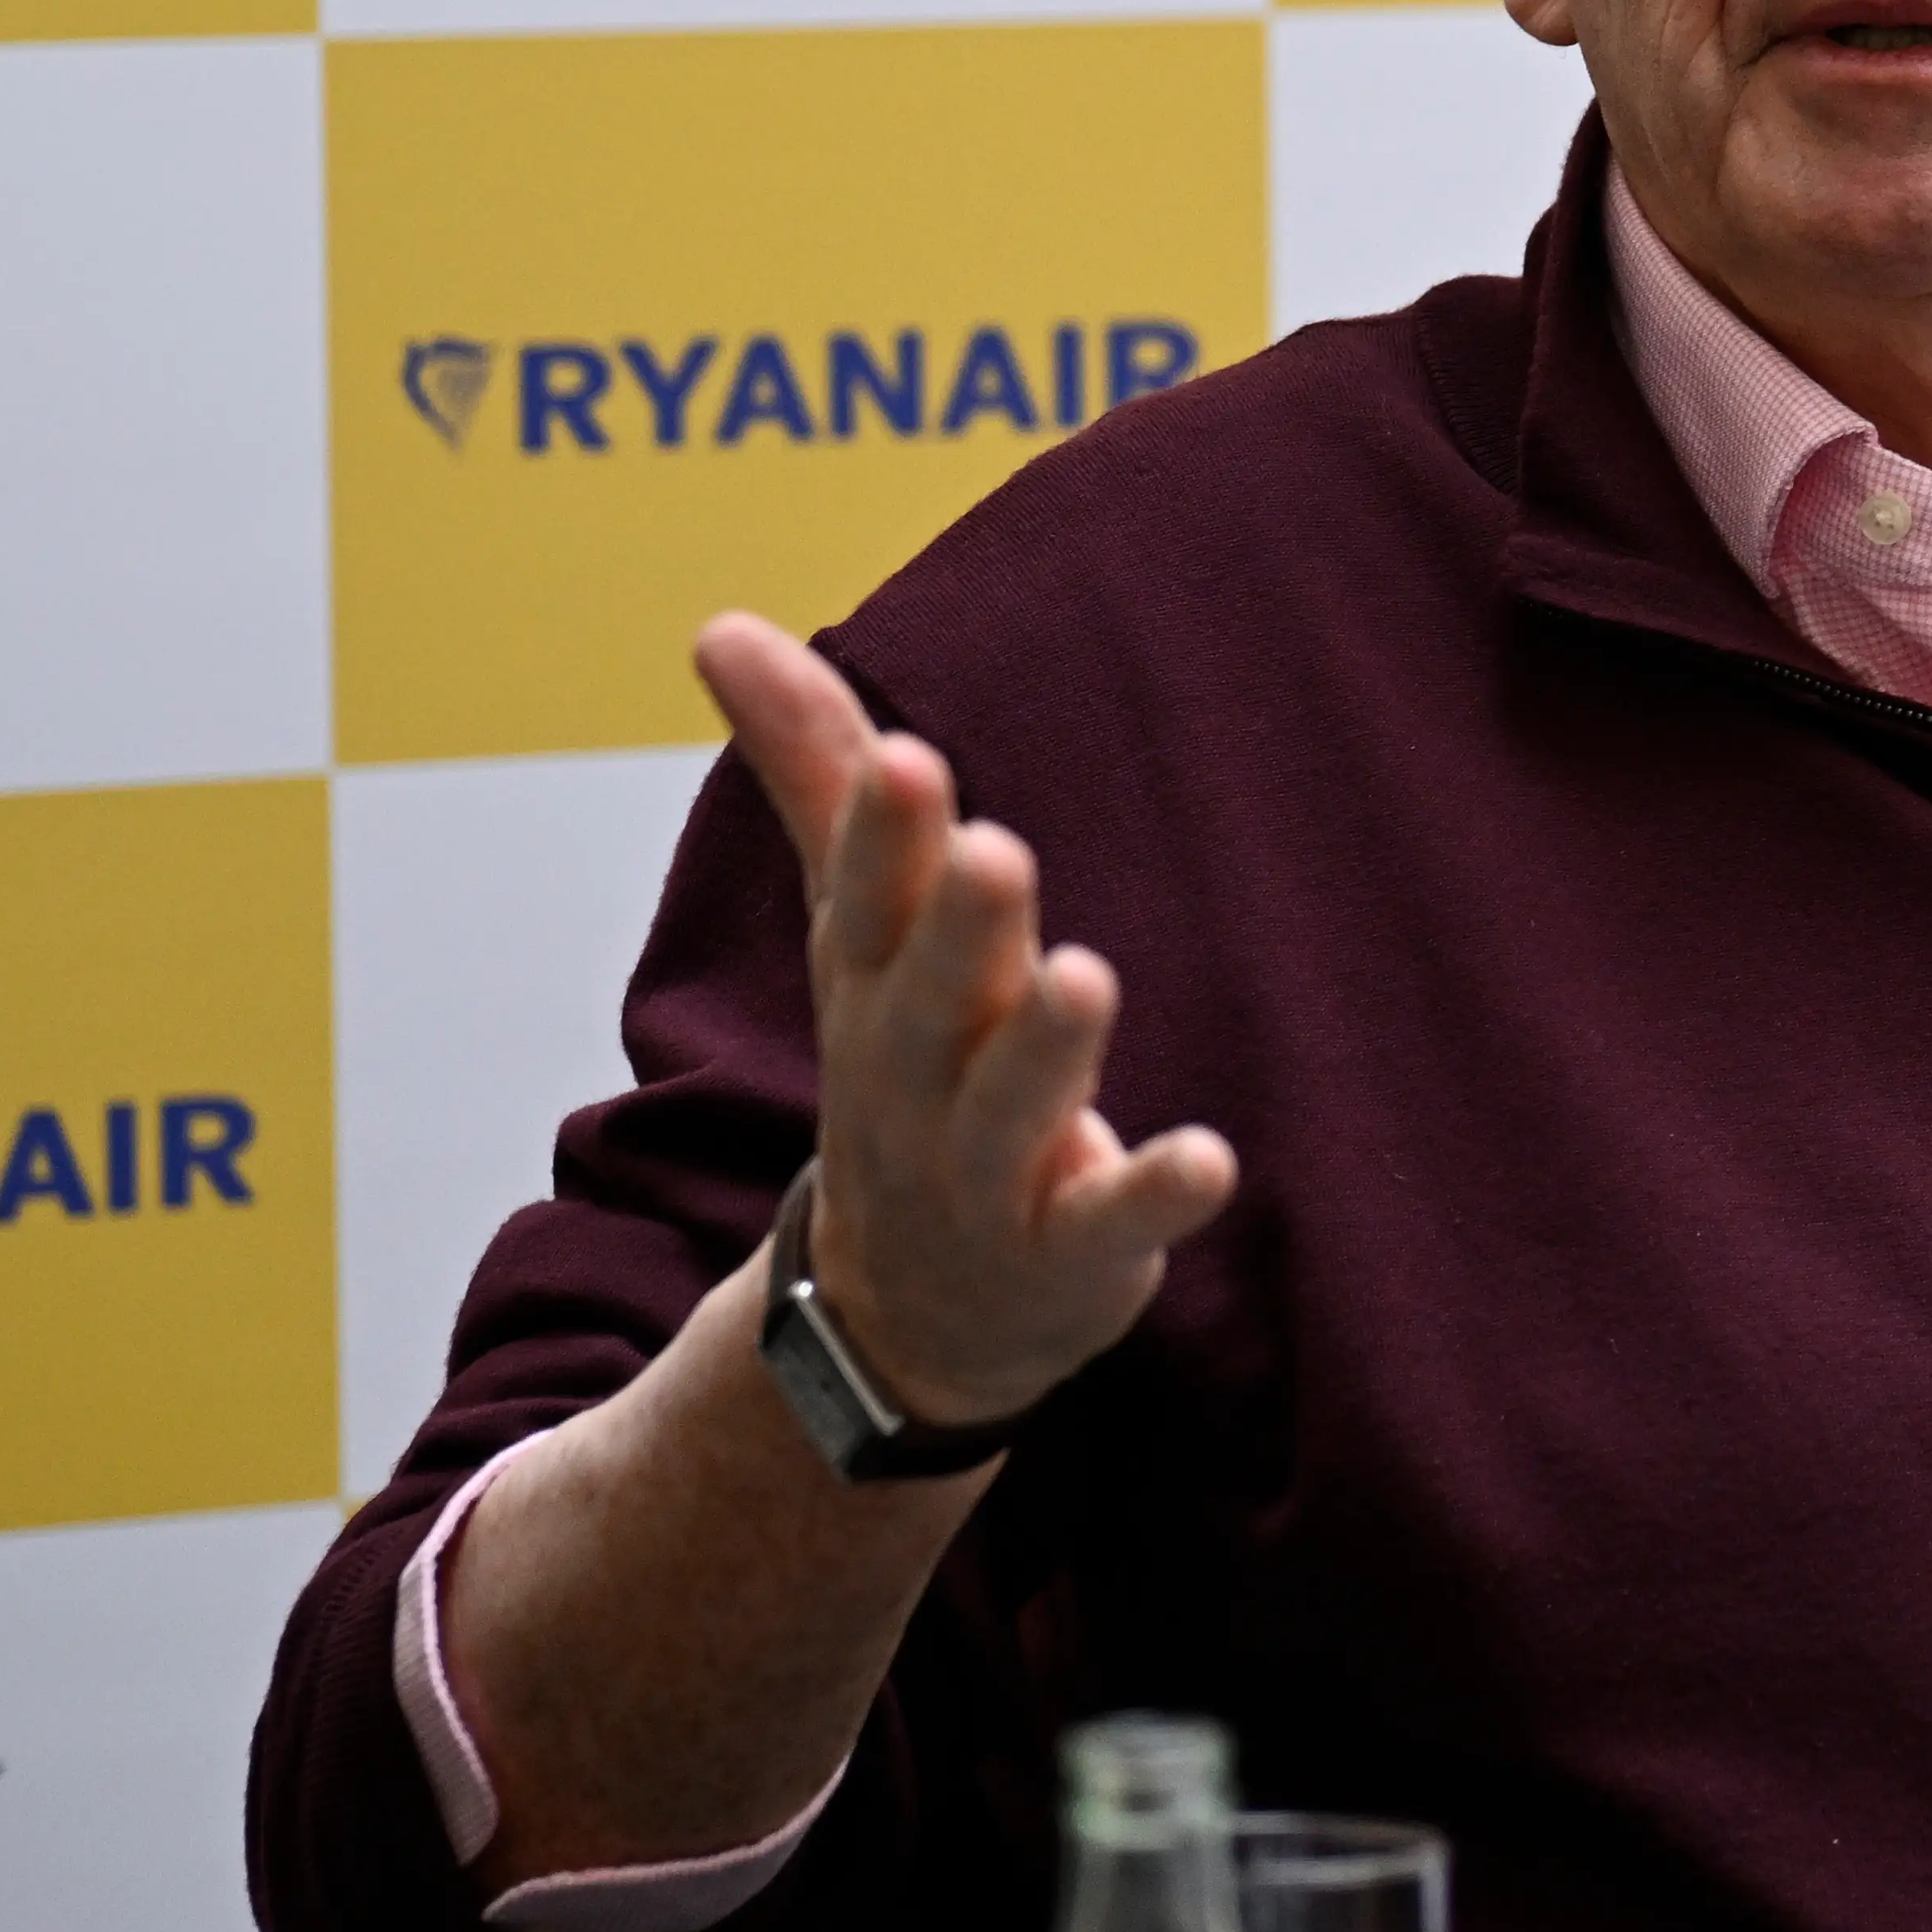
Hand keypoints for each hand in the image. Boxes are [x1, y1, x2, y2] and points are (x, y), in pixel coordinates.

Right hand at [694, 613, 1235, 1429]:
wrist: (908, 1307)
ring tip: (1084, 977)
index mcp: (876, 989)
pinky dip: (1153, 1195)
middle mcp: (917, 1078)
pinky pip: (1107, 1222)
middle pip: (931, 1002)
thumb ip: (818, 776)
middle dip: (959, 931)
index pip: (868, 906)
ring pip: (1011, 1109)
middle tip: (997, 851)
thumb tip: (722, 624)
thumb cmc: (906, 1069)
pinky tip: (1209, 1159)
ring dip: (1044, 1048)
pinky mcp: (1066, 1251)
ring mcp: (985, 1175)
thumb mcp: (857, 929)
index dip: (885, 838)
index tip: (912, 760)